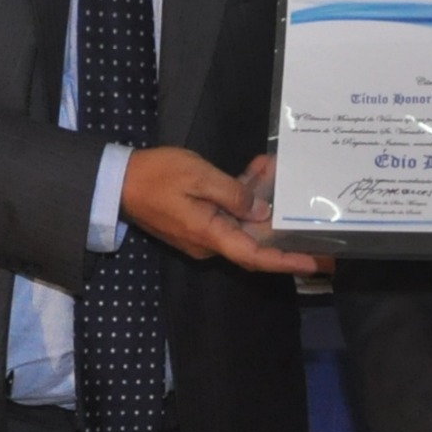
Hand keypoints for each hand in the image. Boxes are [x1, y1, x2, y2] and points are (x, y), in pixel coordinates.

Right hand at [123, 148, 327, 276]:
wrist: (117, 181)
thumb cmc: (156, 176)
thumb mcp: (199, 176)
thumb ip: (234, 194)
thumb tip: (262, 213)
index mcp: (211, 235)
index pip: (256, 256)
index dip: (287, 261)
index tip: (315, 263)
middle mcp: (210, 241)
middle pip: (255, 239)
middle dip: (283, 225)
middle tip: (314, 219)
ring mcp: (203, 232)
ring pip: (243, 220)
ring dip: (262, 198)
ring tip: (277, 169)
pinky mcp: (198, 220)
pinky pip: (228, 211)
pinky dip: (243, 193)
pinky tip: (257, 169)